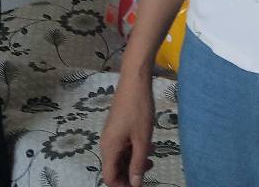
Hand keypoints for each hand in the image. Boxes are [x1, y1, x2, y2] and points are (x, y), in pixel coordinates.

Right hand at [99, 70, 155, 185]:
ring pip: (120, 157)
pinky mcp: (117, 127)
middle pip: (115, 168)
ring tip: (151, 160)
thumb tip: (135, 184)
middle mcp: (106, 143)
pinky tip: (148, 146)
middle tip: (148, 173)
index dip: (122, 186)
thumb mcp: (142, 139)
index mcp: (109, 148)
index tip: (137, 186)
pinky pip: (123, 146)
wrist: (135, 81)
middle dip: (130, 174)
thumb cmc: (138, 109)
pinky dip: (134, 150)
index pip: (109, 177)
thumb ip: (138, 163)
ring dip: (134, 162)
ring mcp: (111, 135)